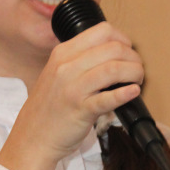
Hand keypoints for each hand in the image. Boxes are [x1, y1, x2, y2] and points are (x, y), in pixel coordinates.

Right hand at [0, 21, 142, 169]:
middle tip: (136, 71)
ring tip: (137, 81)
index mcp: (63, 53)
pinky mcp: (81, 110)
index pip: (103, 31)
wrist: (32, 137)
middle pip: (113, 48)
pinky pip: (108, 98)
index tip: (128, 52)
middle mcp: (66, 67)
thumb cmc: (50, 108)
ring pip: (114, 69)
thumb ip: (79, 61)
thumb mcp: (57, 74)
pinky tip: (133, 92)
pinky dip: (125, 94)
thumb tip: (113, 54)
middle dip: (134, 58)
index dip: (123, 40)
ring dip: (134, 73)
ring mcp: (73, 88)